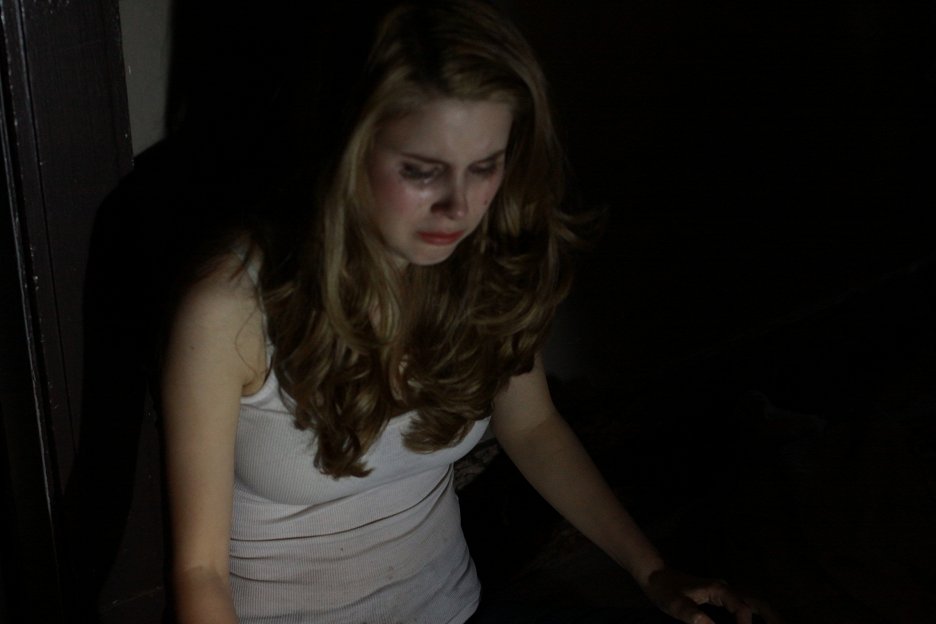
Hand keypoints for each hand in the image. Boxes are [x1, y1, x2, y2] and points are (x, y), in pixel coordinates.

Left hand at [642, 567, 776, 623]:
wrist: (657, 577)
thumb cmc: (665, 590)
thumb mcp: (675, 604)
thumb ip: (692, 615)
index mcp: (719, 589)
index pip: (742, 608)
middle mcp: (726, 589)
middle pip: (758, 602)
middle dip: (772, 618)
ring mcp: (725, 592)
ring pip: (755, 602)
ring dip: (768, 616)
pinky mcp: (722, 597)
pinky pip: (746, 605)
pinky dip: (757, 615)